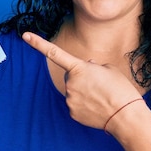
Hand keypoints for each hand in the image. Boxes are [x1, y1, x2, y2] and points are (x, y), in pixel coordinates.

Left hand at [22, 32, 141, 129]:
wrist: (125, 115)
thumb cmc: (120, 89)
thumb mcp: (109, 69)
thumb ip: (93, 66)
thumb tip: (86, 68)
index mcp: (79, 68)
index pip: (54, 53)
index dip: (38, 43)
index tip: (25, 35)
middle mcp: (70, 83)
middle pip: (71, 76)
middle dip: (82, 77)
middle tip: (100, 84)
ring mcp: (70, 99)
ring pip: (74, 91)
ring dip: (84, 91)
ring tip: (101, 97)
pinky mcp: (72, 113)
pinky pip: (76, 104)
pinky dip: (85, 105)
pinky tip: (97, 107)